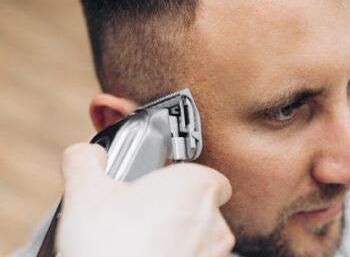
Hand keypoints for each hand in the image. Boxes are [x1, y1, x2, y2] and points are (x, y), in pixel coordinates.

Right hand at [56, 143, 233, 256]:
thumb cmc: (110, 249)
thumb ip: (85, 160)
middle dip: (176, 212)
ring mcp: (213, 256)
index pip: (208, 177)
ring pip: (199, 240)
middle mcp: (214, 222)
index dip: (185, 181)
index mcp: (197, 187)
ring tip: (138, 244)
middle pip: (202, 208)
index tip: (159, 188)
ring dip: (177, 240)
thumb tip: (87, 153)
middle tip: (141, 219)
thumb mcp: (85, 193)